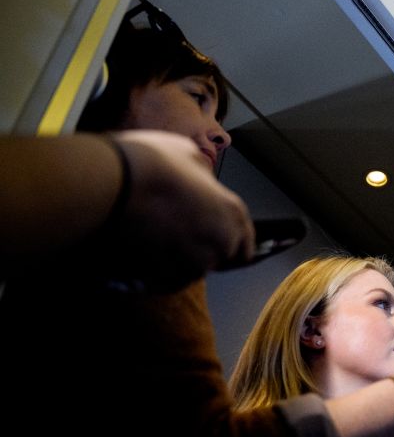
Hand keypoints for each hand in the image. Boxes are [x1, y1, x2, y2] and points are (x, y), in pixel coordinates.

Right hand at [111, 130, 254, 290]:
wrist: (108, 186)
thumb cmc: (148, 165)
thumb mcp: (187, 155)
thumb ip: (202, 178)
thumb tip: (200, 183)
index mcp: (233, 215)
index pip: (244, 249)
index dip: (227, 244)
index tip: (211, 239)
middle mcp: (218, 246)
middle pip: (214, 261)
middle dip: (197, 250)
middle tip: (170, 230)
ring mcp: (189, 267)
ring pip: (185, 271)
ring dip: (171, 260)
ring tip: (146, 234)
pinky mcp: (159, 281)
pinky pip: (158, 280)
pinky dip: (149, 270)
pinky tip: (133, 248)